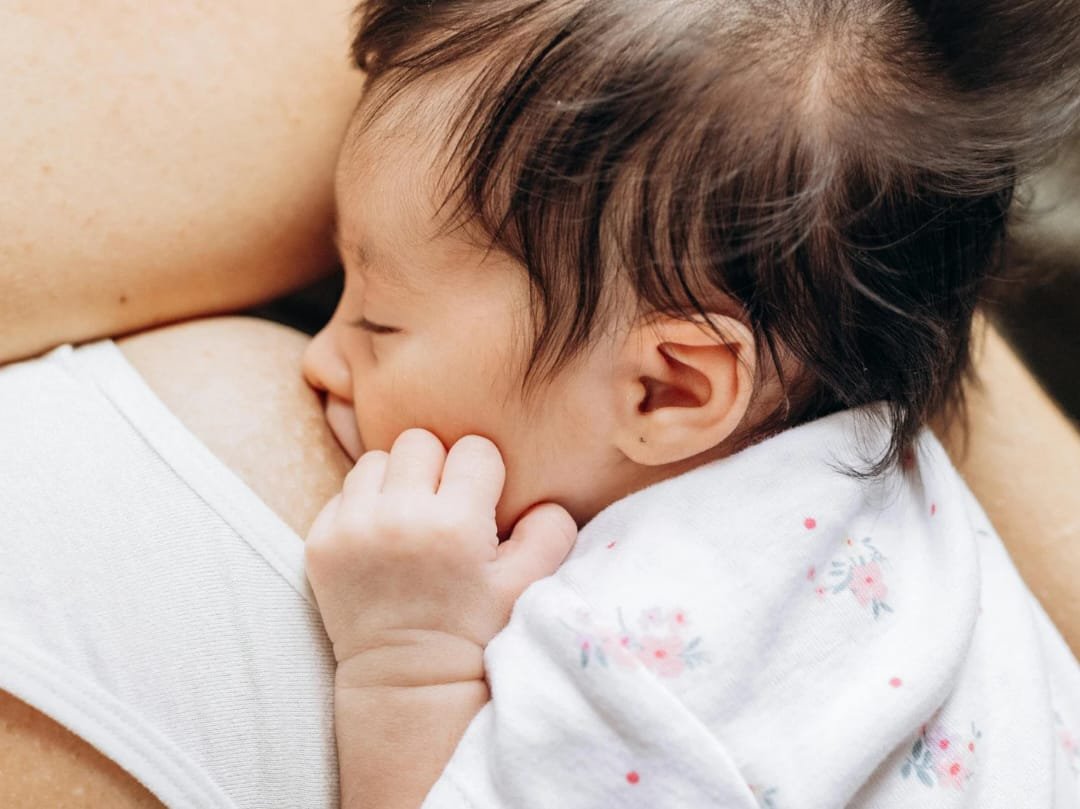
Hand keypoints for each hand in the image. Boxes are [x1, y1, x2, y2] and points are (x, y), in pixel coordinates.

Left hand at [305, 428, 577, 689]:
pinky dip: (362, 507)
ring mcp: (352, 529)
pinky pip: (343, 493)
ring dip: (396, 481)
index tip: (481, 504)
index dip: (483, 473)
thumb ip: (550, 531)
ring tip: (409, 519)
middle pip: (420, 442)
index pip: (474, 449)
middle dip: (437, 467)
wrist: (408, 681)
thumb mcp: (527, 585)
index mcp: (456, 524)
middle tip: (443, 505)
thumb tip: (544, 497)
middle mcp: (399, 518)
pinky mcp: (320, 542)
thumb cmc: (474, 631)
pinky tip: (380, 540)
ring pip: (376, 460)